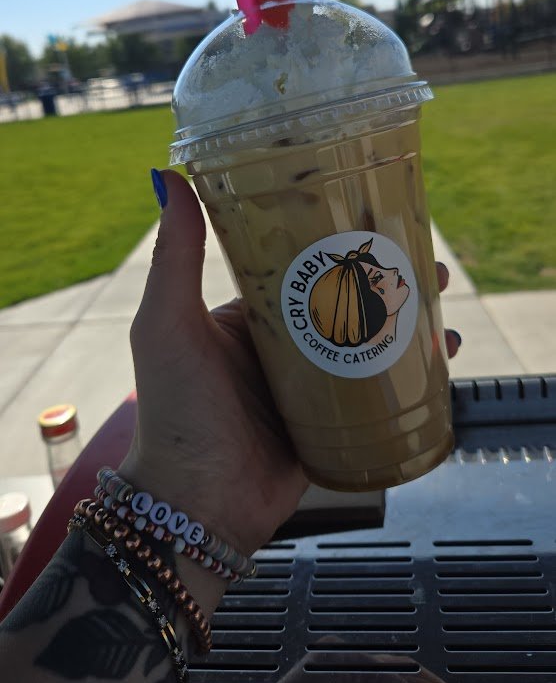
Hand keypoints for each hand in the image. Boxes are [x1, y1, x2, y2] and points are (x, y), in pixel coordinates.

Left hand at [120, 171, 460, 607]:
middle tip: (429, 265)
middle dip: (388, 280)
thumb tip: (167, 175)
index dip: (338, 242)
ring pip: (369, 342)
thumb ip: (175, 256)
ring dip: (408, 322)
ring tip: (443, 308)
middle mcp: (281, 344)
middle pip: (346, 300)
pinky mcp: (334, 424)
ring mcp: (311, 385)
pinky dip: (413, 374)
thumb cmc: (176, 410)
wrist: (197, 507)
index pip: (299, 265)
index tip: (375, 219)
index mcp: (246, 315)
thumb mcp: (168, 323)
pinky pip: (379, 391)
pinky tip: (442, 360)